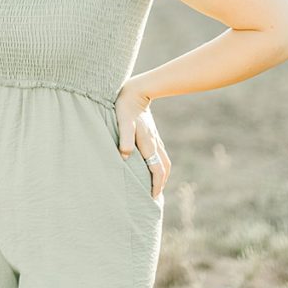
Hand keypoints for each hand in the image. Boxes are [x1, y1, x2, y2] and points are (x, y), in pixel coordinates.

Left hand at [115, 84, 169, 198]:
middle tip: (156, 197)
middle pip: (164, 167)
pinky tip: (153, 167)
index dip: (156, 184)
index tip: (153, 197)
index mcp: (148, 142)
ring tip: (156, 186)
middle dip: (161, 183)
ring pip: (164, 160)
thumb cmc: (125, 106)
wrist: (137, 90)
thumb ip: (124, 138)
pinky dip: (160, 165)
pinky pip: (160, 154)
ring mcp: (155, 138)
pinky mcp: (152, 135)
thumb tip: (125, 156)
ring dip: (162, 175)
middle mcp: (154, 142)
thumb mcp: (123, 121)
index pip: (156, 168)